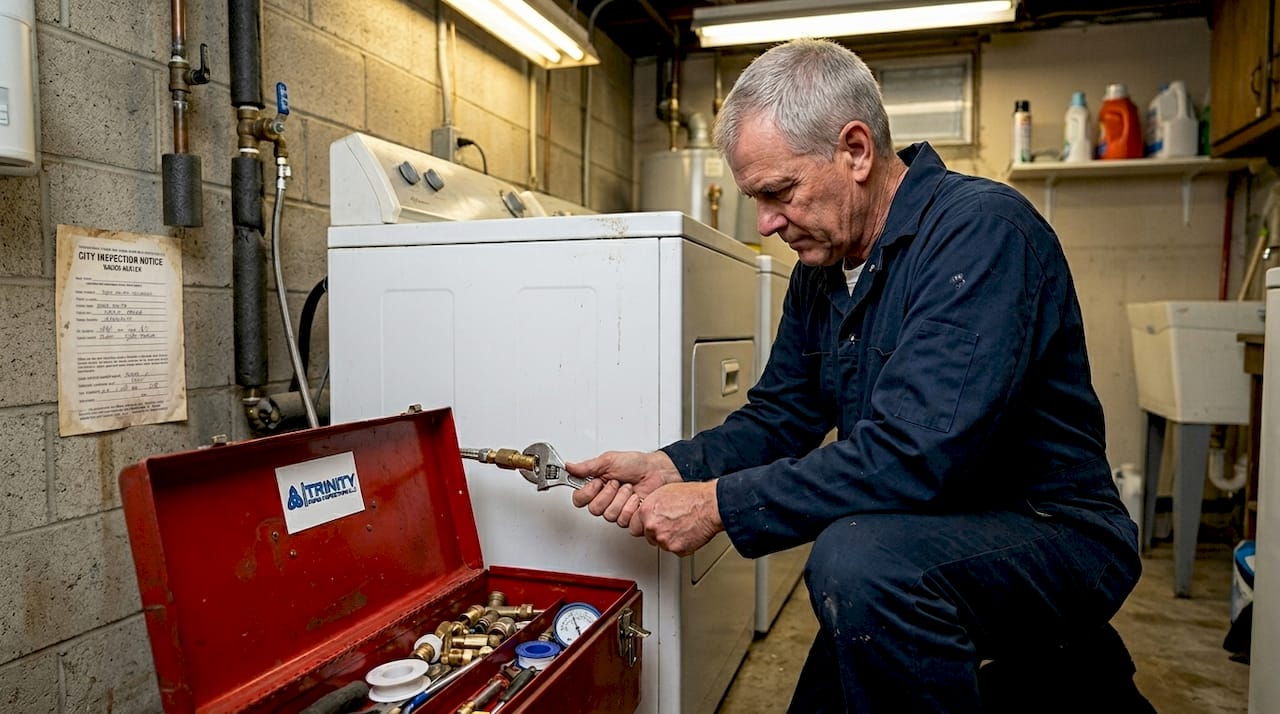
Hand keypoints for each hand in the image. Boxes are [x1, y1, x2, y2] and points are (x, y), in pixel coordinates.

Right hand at [566, 451, 680, 527]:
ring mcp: (617, 510)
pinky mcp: (630, 518)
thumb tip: (569, 466)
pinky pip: (624, 521)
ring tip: (629, 488)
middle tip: (617, 483)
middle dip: (608, 494)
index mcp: (596, 486)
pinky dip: (631, 507)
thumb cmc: (636, 465)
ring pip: (609, 515)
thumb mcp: (609, 460)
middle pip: (594, 509)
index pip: (579, 499)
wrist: (658, 472)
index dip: (587, 493)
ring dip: (621, 498)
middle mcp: (605, 500)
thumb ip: (587, 467)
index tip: (597, 482)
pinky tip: (636, 498)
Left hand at [630, 481, 722, 556]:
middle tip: (670, 525)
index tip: (649, 525)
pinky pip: (675, 550)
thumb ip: (652, 506)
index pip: (634, 526)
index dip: (644, 525)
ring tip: (682, 526)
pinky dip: (681, 544)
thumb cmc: (693, 497)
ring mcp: (663, 539)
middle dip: (657, 533)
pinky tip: (688, 533)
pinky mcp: (676, 549)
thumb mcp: (664, 492)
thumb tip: (650, 512)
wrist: (710, 506)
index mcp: (646, 511)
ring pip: (662, 544)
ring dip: (670, 539)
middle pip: (648, 536)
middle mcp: (652, 526)